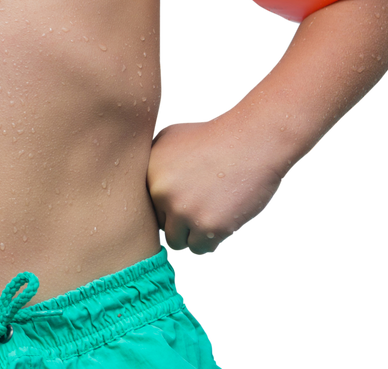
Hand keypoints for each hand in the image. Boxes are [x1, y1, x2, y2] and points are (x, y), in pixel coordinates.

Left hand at [147, 117, 288, 257]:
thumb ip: (151, 163)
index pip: (148, 208)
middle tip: (200, 203)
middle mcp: (161, 192)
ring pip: (178, 242)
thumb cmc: (213, 138)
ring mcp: (185, 211)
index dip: (166, 204)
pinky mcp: (209, 227)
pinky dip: (211, 240)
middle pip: (161, 226)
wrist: (251, 141)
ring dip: (192, 233)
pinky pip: (201, 249)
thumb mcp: (171, 137)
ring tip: (209, 212)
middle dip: (179, 220)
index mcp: (149, 172)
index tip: (185, 194)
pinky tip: (221, 218)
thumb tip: (136, 188)